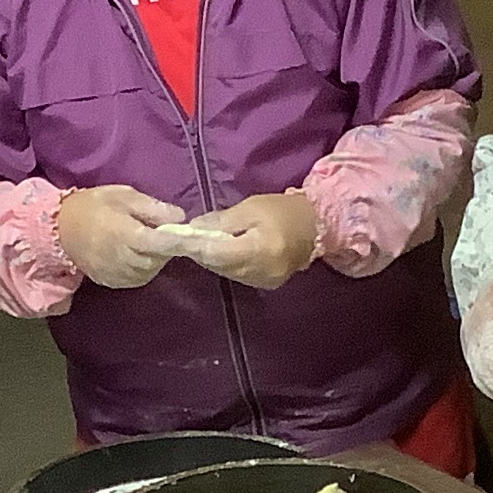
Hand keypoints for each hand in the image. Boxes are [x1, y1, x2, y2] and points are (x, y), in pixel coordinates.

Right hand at [56, 186, 189, 289]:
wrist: (59, 228)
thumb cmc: (93, 205)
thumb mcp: (123, 195)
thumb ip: (152, 207)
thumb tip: (179, 217)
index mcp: (128, 235)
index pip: (163, 244)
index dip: (182, 242)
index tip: (195, 238)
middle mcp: (125, 259)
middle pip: (159, 259)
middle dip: (165, 247)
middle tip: (159, 232)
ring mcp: (117, 274)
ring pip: (150, 271)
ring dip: (154, 259)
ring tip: (145, 242)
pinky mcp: (111, 282)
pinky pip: (137, 279)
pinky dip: (142, 268)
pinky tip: (134, 255)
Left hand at [169, 191, 321, 290]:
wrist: (316, 227)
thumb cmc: (283, 211)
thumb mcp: (252, 207)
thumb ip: (222, 220)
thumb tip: (194, 228)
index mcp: (260, 250)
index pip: (218, 253)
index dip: (195, 246)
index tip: (176, 237)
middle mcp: (261, 272)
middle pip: (219, 265)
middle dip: (201, 251)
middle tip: (187, 237)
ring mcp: (264, 282)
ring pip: (225, 272)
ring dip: (212, 258)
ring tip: (203, 243)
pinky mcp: (265, 285)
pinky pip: (236, 275)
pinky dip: (226, 263)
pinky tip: (223, 251)